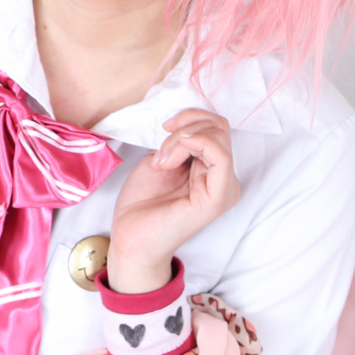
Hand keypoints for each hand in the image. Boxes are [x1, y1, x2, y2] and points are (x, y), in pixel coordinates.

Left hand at [107, 109, 238, 292]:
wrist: (131, 236)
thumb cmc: (143, 202)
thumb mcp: (162, 158)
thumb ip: (181, 141)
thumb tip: (190, 127)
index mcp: (212, 169)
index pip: (216, 127)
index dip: (190, 118)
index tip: (165, 128)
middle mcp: (223, 178)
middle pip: (219, 128)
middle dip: (186, 128)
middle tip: (161, 152)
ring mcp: (224, 189)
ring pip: (218, 138)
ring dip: (183, 140)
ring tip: (163, 162)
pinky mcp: (218, 198)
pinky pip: (221, 157)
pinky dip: (198, 143)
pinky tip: (175, 156)